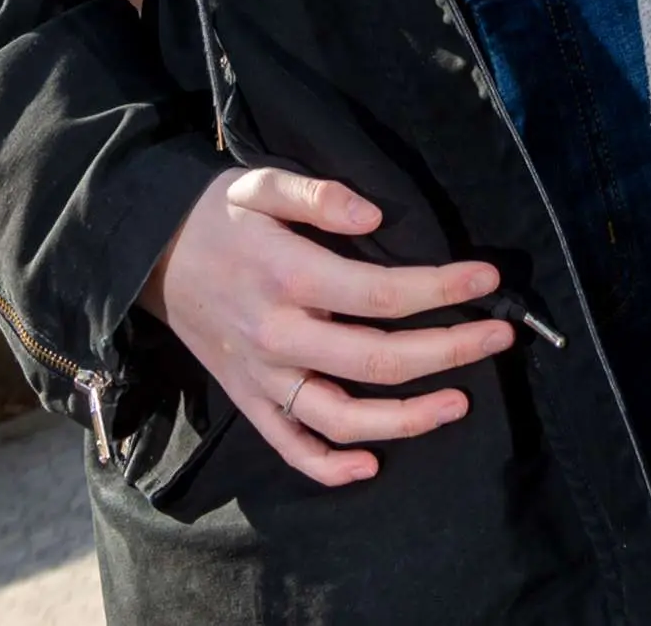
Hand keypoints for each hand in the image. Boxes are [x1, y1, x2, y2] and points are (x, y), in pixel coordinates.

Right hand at [145, 166, 513, 484]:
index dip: (441, 289)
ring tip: (459, 404)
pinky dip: (330, 467)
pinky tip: (371, 465)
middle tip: (500, 338)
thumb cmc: (217, 215)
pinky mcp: (249, 401)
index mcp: (289, 278)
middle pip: (377, 360)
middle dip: (448, 350)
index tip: (488, 280)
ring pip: (342, 417)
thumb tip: (374, 215)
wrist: (151, 256)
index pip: (381, 294)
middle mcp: (280, 336)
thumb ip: (318, 195)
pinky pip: (291, 447)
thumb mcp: (261, 183)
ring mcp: (263, 377)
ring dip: (406, 420)